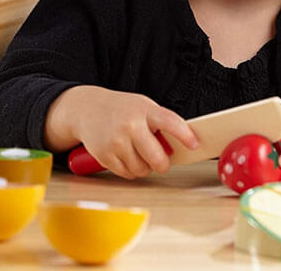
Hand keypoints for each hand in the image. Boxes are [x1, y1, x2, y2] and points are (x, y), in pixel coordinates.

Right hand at [47, 86, 198, 179]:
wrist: (87, 109)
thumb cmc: (122, 109)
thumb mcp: (143, 107)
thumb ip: (160, 123)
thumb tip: (180, 147)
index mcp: (145, 111)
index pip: (170, 122)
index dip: (185, 135)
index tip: (194, 144)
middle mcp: (130, 126)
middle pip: (156, 157)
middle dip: (163, 164)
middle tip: (163, 163)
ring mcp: (116, 142)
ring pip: (142, 169)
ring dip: (146, 168)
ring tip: (141, 156)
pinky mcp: (105, 155)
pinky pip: (127, 174)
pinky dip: (131, 171)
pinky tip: (128, 158)